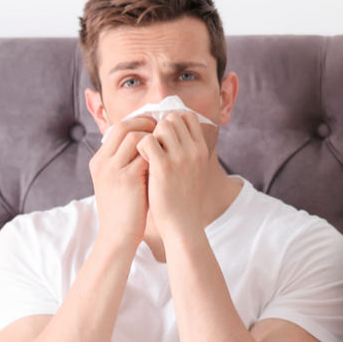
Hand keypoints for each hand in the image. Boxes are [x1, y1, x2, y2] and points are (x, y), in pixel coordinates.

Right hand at [89, 116, 155, 251]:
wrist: (118, 235)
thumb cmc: (124, 209)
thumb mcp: (118, 182)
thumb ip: (126, 162)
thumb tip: (148, 144)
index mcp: (99, 160)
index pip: (118, 128)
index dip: (139, 123)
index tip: (155, 127)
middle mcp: (103, 162)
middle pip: (125, 126)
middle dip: (147, 125)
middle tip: (165, 130)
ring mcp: (113, 169)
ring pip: (136, 137)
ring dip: (155, 139)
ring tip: (167, 146)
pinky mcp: (127, 179)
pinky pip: (146, 155)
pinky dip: (159, 154)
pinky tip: (169, 160)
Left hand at [138, 111, 212, 238]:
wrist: (183, 224)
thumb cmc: (184, 199)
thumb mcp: (194, 171)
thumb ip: (187, 152)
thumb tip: (173, 135)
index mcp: (202, 150)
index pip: (188, 117)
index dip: (173, 120)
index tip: (163, 135)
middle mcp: (194, 150)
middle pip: (173, 118)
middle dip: (159, 128)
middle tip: (152, 145)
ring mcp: (180, 158)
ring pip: (161, 126)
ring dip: (150, 136)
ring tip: (147, 154)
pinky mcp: (163, 167)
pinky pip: (146, 141)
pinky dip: (140, 147)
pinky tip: (141, 161)